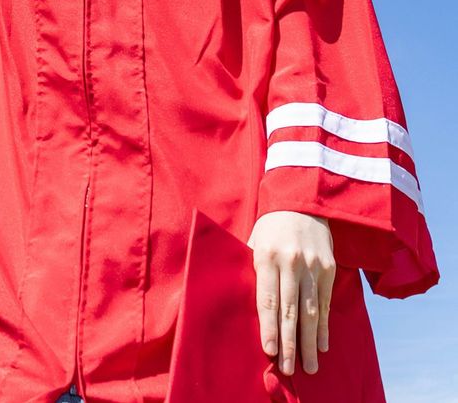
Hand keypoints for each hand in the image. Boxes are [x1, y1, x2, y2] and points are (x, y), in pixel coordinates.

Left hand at [248, 210, 333, 374]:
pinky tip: (321, 345)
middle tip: (288, 369)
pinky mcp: (328, 270)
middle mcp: (291, 264)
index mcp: (267, 256)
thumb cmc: (270, 227)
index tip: (269, 351)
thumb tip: (243, 301)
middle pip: (290, 310)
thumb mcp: (254, 241)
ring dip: (309, 341)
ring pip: (311, 311)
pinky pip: (325, 304)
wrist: (303, 204)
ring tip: (308, 366)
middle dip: (289, 342)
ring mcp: (312, 268)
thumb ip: (252, 269)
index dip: (269, 327)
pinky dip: (324, 327)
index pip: (268, 299)